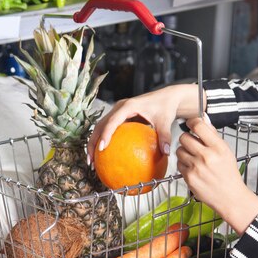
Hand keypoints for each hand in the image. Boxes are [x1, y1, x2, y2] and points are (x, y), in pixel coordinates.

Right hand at [87, 84, 202, 163]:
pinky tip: (104, 156)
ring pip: (100, 127)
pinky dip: (102, 141)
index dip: (105, 135)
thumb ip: (164, 136)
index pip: (112, 121)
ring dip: (94, 142)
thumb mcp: (165, 121)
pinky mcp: (118, 116)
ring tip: (92, 160)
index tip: (102, 148)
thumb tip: (165, 152)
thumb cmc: (165, 107)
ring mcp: (117, 111)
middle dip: (92, 142)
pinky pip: (107, 129)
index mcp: (128, 106)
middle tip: (91, 159)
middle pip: (100, 125)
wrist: (165, 97)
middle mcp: (119, 107)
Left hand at [178, 117, 257, 234]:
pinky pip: (178, 164)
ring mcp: (196, 167)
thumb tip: (203, 118)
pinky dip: (183, 164)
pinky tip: (192, 167)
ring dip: (184, 152)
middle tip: (192, 144)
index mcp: (218, 147)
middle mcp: (207, 156)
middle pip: (184, 137)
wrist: (230, 196)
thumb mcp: (226, 151)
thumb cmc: (228, 173)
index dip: (192, 122)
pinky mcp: (188, 177)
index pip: (199, 126)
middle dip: (187, 139)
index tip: (191, 124)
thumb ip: (212, 135)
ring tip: (193, 157)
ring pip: (179, 150)